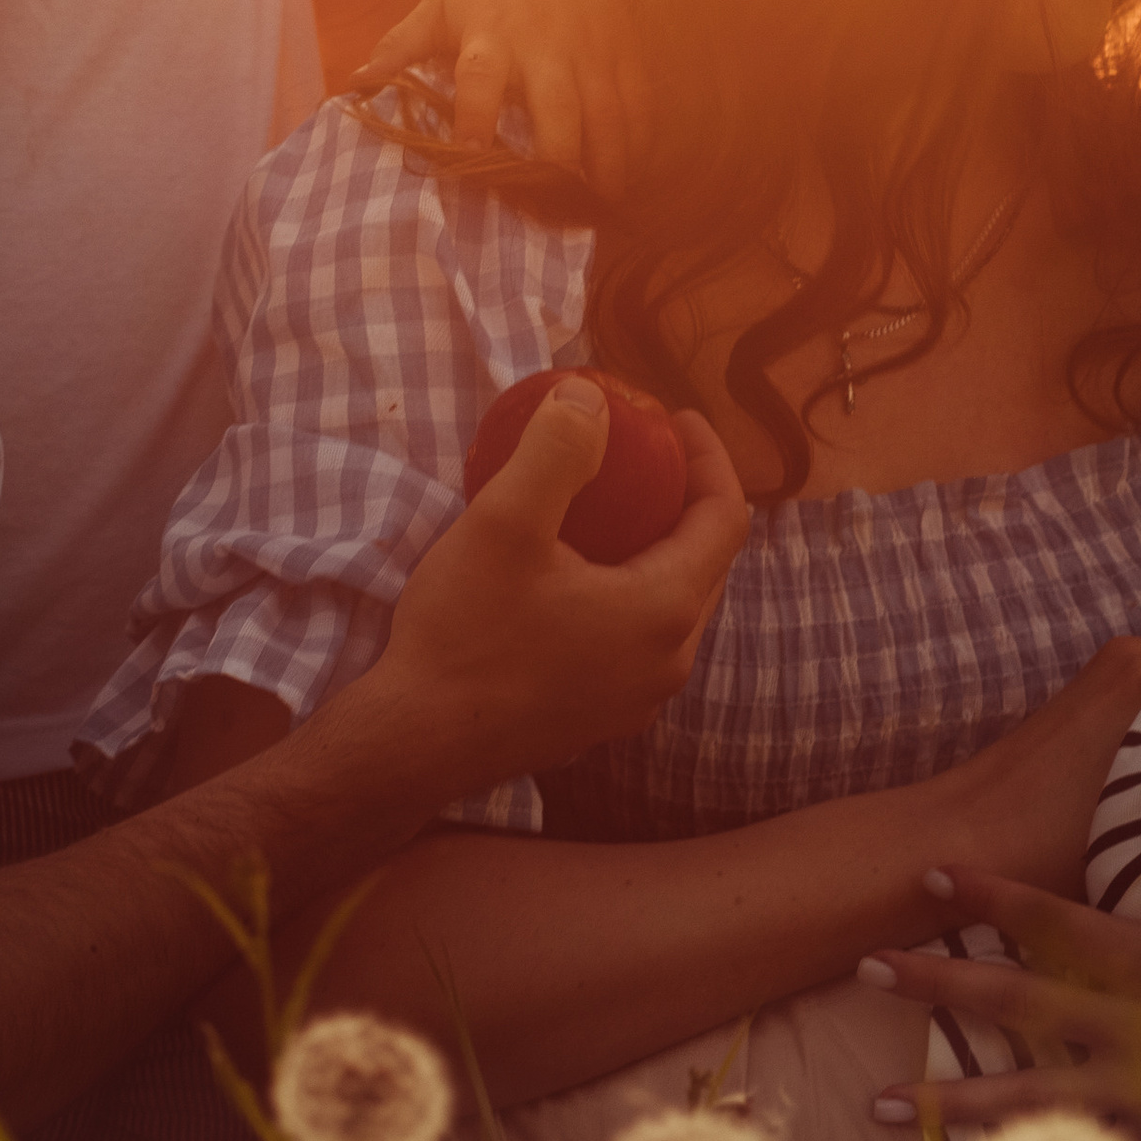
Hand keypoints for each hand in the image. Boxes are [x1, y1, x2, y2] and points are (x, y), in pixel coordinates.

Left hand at [353, 0, 647, 195]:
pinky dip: (637, 143)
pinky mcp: (626, 50)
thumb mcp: (438, 3)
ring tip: (596, 207)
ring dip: (605, 165)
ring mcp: (592, 50)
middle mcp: (545, 46)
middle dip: (556, 161)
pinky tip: (629, 176)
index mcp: (491, 34)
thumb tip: (353, 87)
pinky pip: (639, 103)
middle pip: (556, 110)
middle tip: (550, 205)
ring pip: (607, 115)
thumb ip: (399, 46)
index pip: (479, 79)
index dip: (474, 118)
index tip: (470, 157)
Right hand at [364, 374, 746, 799]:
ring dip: (655, 551)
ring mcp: (638, 700)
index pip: (725, 519)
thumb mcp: (504, 523)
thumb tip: (591, 397)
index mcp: (664, 610)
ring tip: (608, 509)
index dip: (709, 459)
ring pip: (673, 607)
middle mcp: (668, 662)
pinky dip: (627, 594)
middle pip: (706, 564)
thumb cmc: (463, 635)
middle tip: (642, 455)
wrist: (415, 743)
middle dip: (684, 501)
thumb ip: (557, 450)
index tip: (673, 419)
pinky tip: (574, 575)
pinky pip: (638, 642)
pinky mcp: (602, 718)